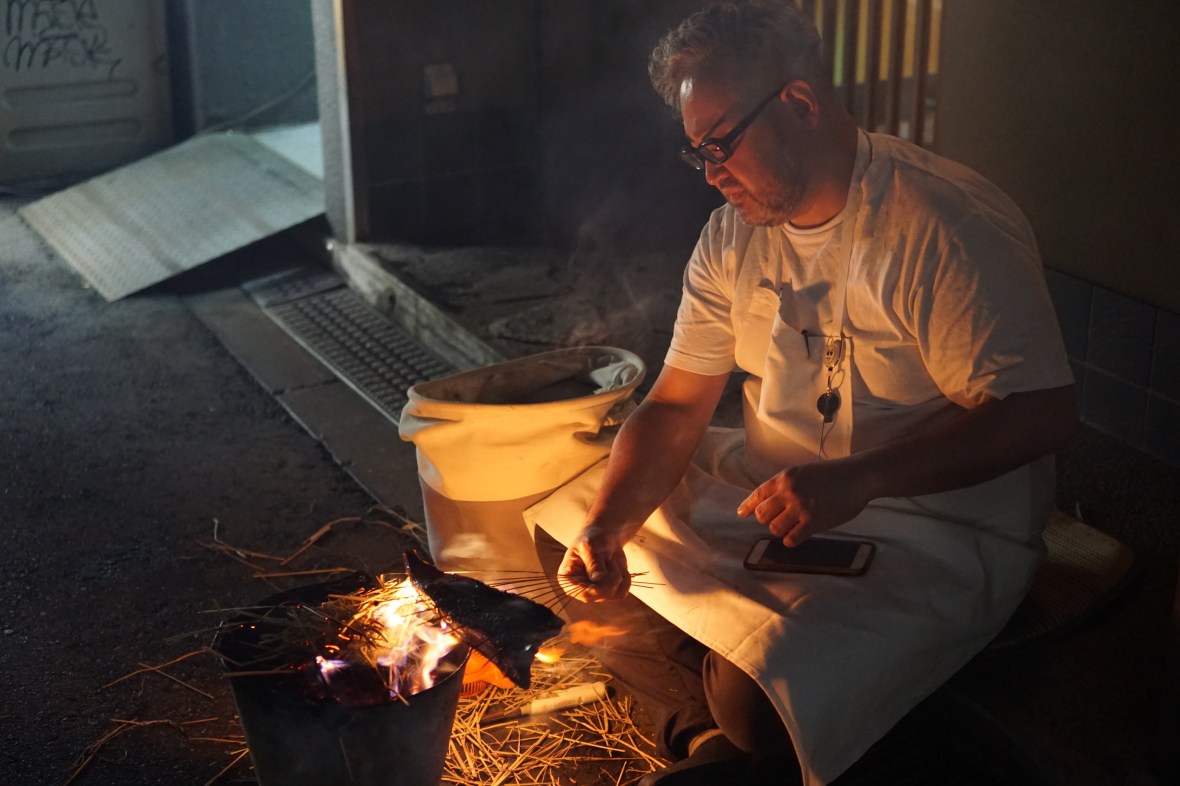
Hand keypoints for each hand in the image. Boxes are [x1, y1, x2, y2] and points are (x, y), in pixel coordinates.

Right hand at [557, 524, 631, 601]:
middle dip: (610, 576)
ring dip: (618, 575)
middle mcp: (582, 590)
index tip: (606, 574)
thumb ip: (593, 563)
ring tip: (610, 561)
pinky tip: (617, 566)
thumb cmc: (591, 539)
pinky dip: (625, 578)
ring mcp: (597, 593)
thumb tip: (598, 578)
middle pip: (601, 595)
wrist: (603, 537)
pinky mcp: (610, 591)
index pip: (582, 593)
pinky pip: (623, 591)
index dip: (597, 589)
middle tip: (608, 558)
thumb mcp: (590, 547)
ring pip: (615, 594)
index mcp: (569, 579)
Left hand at [736, 461, 870, 545]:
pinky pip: (791, 538)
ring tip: (792, 526)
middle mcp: (789, 491)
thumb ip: (786, 485)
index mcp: (785, 477)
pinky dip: (791, 540)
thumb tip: (770, 503)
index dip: (748, 506)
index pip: (758, 494)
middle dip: (768, 519)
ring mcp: (801, 507)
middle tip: (779, 520)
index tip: (742, 513)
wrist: (858, 477)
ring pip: (774, 528)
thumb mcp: (804, 472)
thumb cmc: (833, 475)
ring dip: (781, 530)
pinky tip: (798, 535)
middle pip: (762, 514)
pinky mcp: (814, 521)